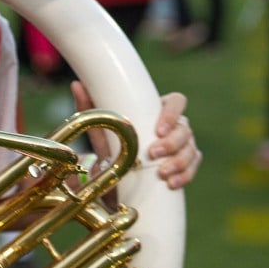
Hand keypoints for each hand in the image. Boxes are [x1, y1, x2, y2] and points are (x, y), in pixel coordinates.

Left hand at [70, 83, 201, 189]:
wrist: (117, 172)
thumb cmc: (112, 142)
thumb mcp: (101, 127)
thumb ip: (90, 105)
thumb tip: (76, 84)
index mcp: (159, 109)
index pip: (177, 101)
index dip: (172, 114)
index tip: (158, 129)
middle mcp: (176, 125)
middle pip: (185, 129)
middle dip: (171, 143)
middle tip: (152, 154)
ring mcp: (184, 144)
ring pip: (191, 150)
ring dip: (179, 162)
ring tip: (162, 174)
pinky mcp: (186, 164)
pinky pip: (192, 168)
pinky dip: (184, 176)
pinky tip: (172, 183)